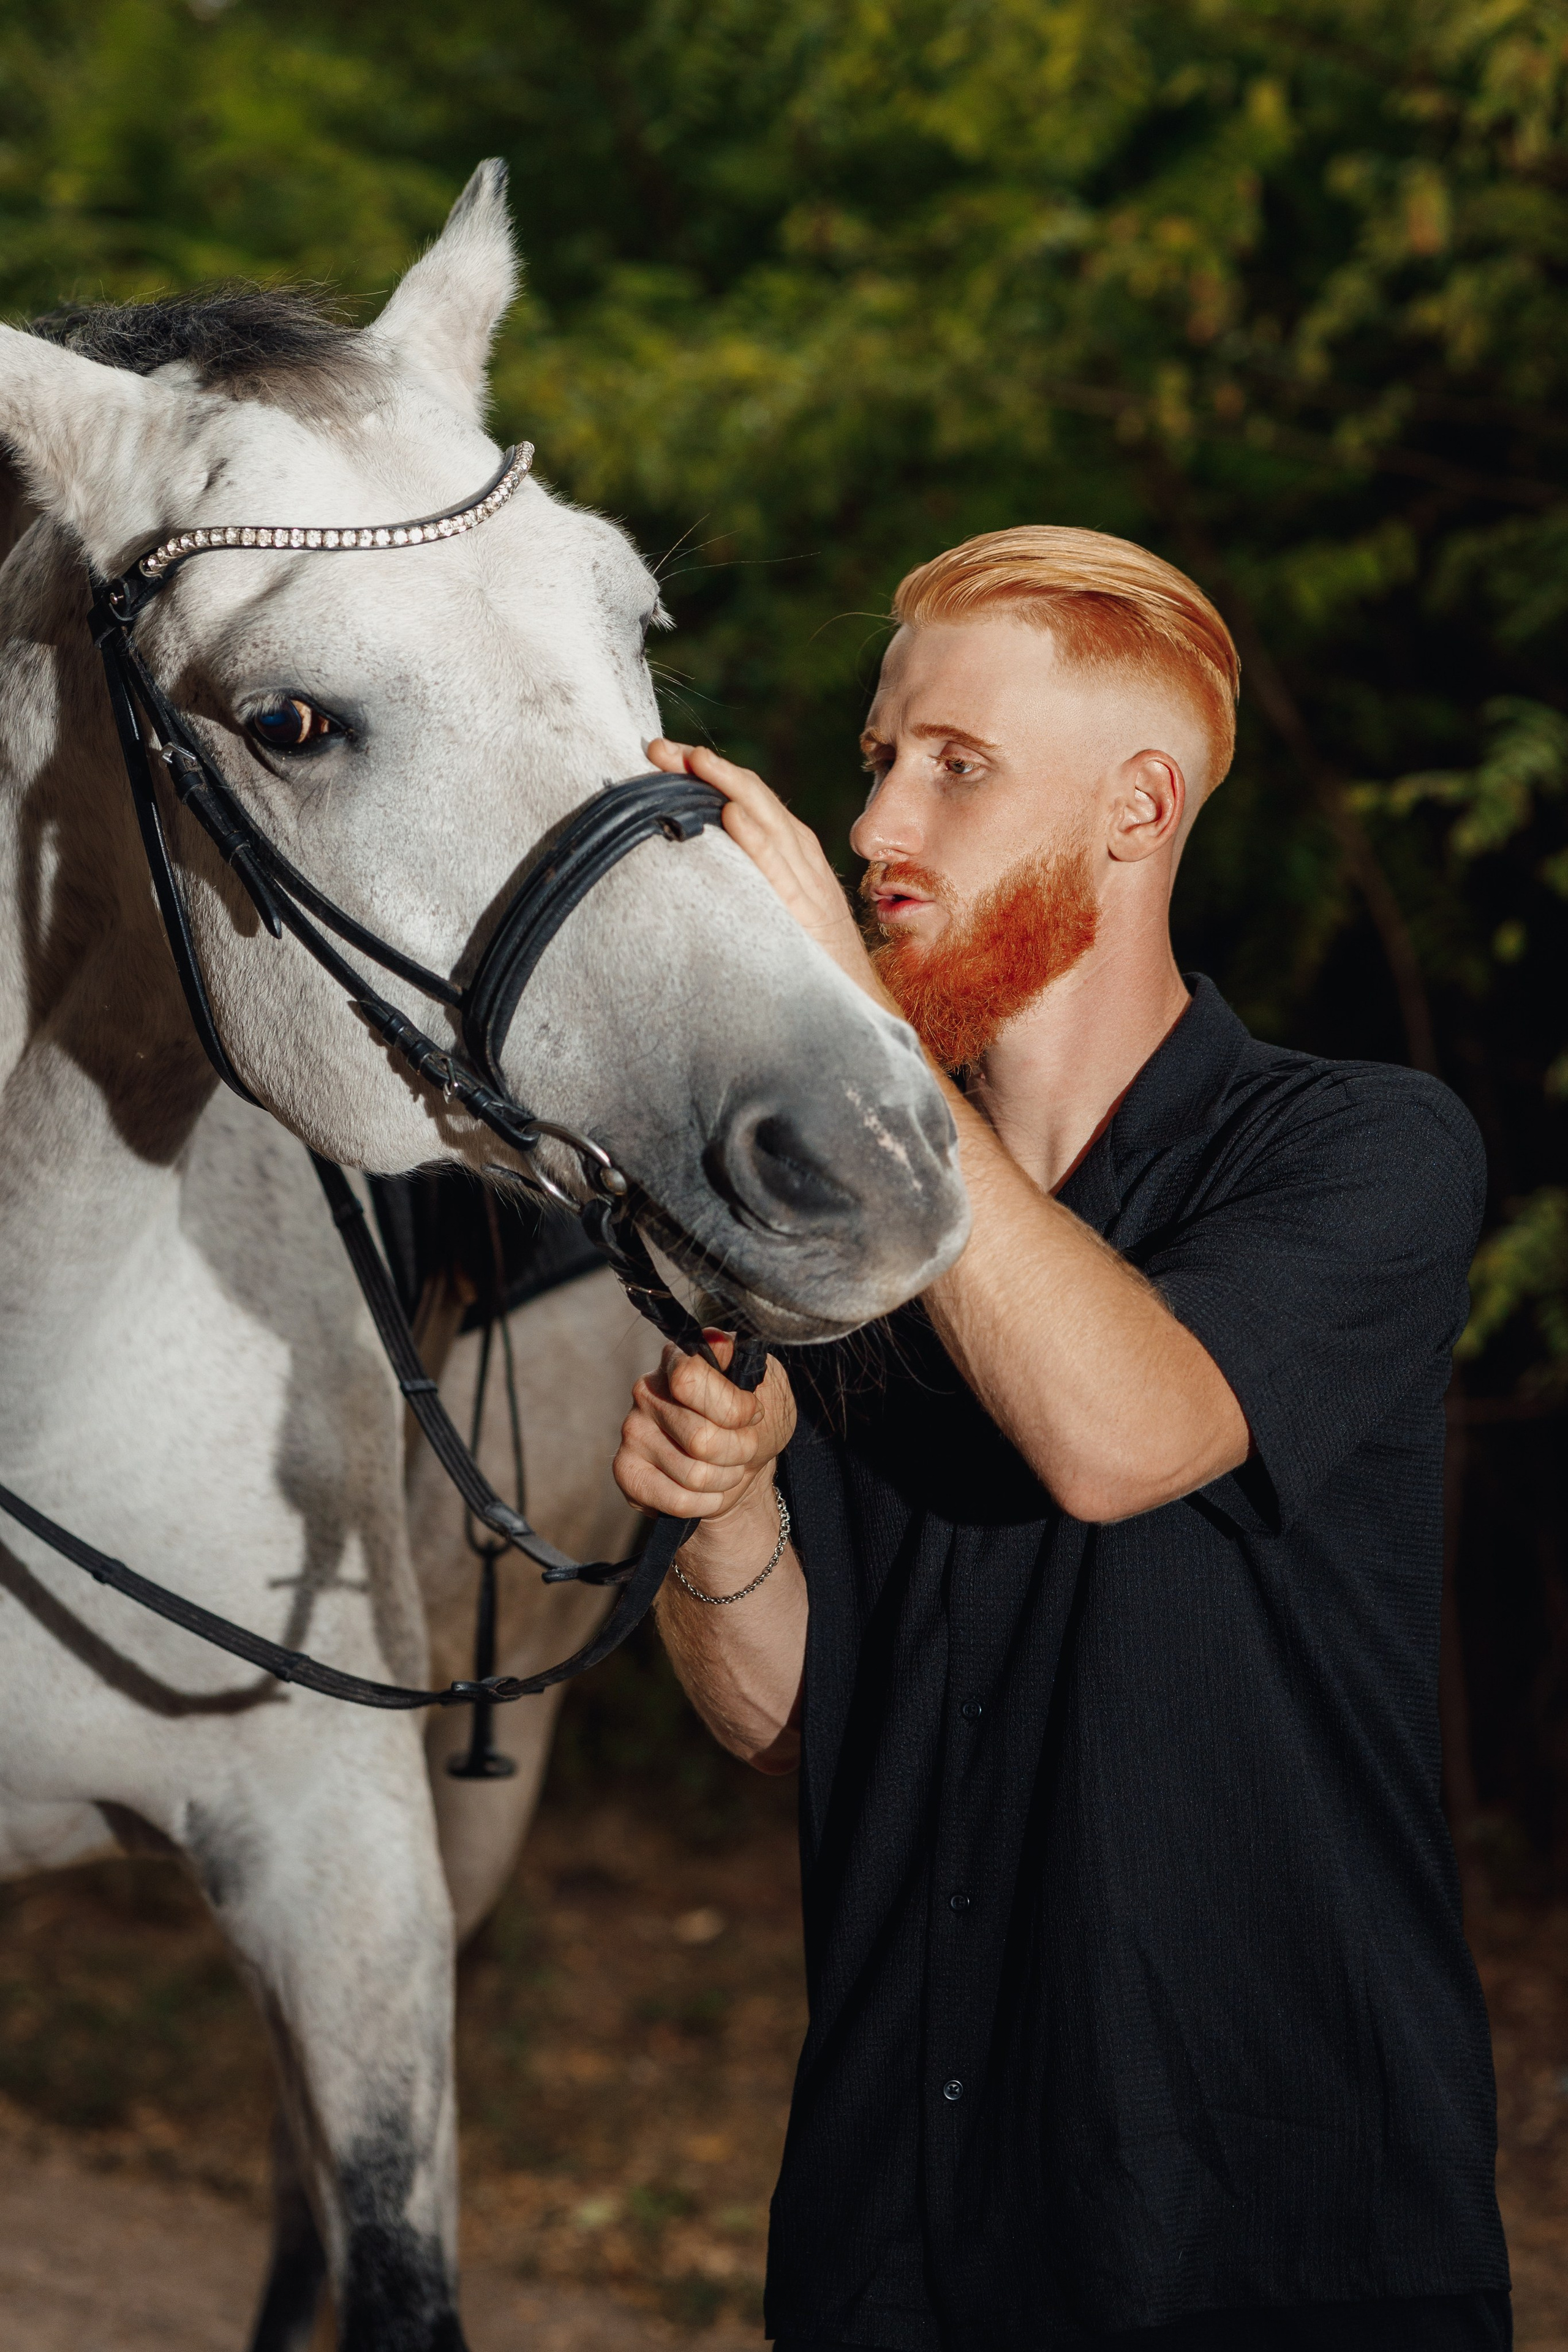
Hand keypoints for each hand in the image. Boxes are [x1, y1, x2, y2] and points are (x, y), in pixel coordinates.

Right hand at [614, 1330, 796, 1522]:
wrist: (742, 1471)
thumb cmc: (753, 1424)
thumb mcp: (767, 1390)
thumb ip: (747, 1366)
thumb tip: (719, 1343)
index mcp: (680, 1359)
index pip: (691, 1378)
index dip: (733, 1406)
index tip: (753, 1413)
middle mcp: (648, 1389)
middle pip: (701, 1438)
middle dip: (739, 1451)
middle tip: (746, 1448)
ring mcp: (632, 1430)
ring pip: (695, 1474)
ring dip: (727, 1479)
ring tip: (729, 1468)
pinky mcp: (626, 1470)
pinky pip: (677, 1500)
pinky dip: (708, 1502)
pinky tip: (709, 1491)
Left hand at [647, 736, 886, 1000]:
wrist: (856, 998)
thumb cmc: (809, 955)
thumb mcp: (775, 903)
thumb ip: (748, 875)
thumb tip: (701, 855)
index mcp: (790, 849)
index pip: (745, 796)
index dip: (705, 771)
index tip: (664, 754)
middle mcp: (799, 854)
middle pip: (751, 795)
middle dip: (705, 767)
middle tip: (659, 748)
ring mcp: (806, 879)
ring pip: (766, 818)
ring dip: (726, 785)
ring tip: (693, 761)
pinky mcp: (807, 909)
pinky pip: (779, 867)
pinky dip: (756, 837)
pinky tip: (732, 814)